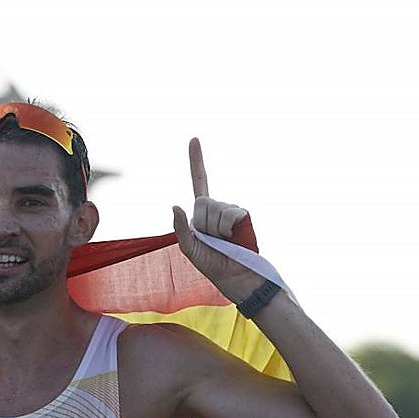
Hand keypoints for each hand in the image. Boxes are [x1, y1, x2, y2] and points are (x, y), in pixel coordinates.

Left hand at [172, 138, 262, 299]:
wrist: (236, 276)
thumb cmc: (212, 265)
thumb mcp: (190, 249)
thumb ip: (180, 229)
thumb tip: (176, 205)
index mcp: (202, 213)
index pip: (199, 181)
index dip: (197, 161)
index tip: (194, 139)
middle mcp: (217, 207)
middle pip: (202, 202)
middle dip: (203, 223)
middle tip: (213, 240)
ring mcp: (231, 210)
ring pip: (216, 209)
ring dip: (216, 229)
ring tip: (224, 241)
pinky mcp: (243, 216)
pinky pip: (230, 214)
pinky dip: (227, 227)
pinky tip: (233, 237)